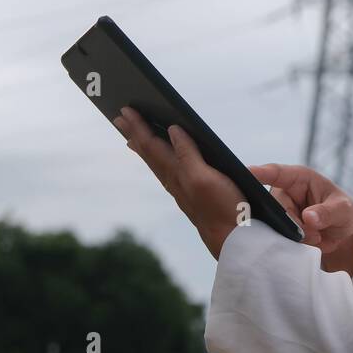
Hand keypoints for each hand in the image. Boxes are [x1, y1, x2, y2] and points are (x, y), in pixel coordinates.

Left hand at [112, 107, 246, 259]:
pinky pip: (167, 171)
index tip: (126, 110)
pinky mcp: (191, 195)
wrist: (233, 242)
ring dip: (143, 146)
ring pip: (156, 163)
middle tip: (119, 117)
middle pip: (149, 153)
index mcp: (176, 172)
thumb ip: (187, 154)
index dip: (139, 127)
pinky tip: (161, 160)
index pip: (152, 145)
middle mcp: (174, 180)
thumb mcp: (204, 178)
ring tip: (132, 135)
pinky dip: (158, 160)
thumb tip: (172, 130)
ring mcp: (182, 188)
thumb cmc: (222, 209)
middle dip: (135, 133)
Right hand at [248, 164, 352, 276]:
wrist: (343, 235)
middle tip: (316, 234)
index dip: (261, 173)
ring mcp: (279, 212)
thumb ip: (328, 212)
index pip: (277, 173)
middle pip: (275, 207)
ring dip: (296, 236)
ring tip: (317, 237)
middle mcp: (284, 193)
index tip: (247, 172)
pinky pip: (278, 238)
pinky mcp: (278, 229)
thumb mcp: (343, 210)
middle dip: (294, 224)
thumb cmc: (343, 213)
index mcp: (299, 178)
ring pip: (275, 226)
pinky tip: (309, 243)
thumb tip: (308, 217)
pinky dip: (294, 245)